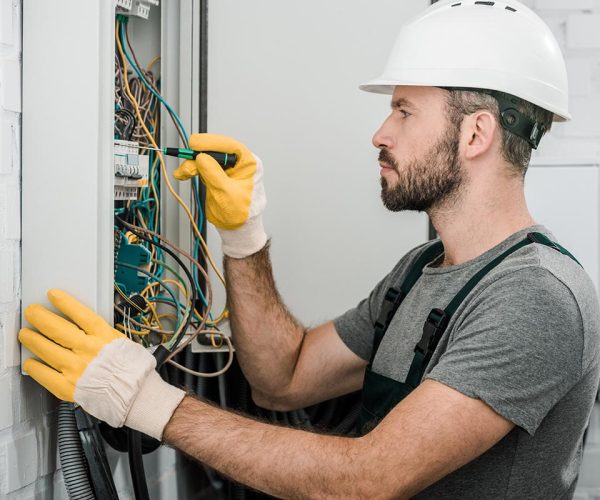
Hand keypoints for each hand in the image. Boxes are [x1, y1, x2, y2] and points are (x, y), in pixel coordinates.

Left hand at [18, 289, 184, 439]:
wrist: (136, 396)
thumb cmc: (133, 371)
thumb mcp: (122, 342)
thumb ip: (102, 335)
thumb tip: (86, 326)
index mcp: (105, 337)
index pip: (81, 315)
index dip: (65, 303)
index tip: (53, 295)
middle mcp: (89, 350)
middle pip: (58, 329)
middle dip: (41, 318)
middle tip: (33, 312)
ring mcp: (77, 368)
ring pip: (48, 349)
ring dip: (33, 339)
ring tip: (25, 334)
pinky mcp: (69, 387)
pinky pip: (45, 375)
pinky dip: (35, 367)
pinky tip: (31, 362)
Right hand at [173, 133, 267, 257]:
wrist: (239, 229)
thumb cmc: (242, 214)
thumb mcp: (226, 193)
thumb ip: (213, 174)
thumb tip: (202, 157)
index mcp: (249, 163)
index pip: (230, 145)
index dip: (211, 142)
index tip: (195, 143)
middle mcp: (238, 163)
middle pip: (215, 150)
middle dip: (198, 156)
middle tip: (187, 162)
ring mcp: (227, 169)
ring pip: (206, 158)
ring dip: (192, 164)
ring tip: (183, 173)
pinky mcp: (217, 175)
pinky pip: (203, 167)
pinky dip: (192, 169)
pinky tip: (184, 174)